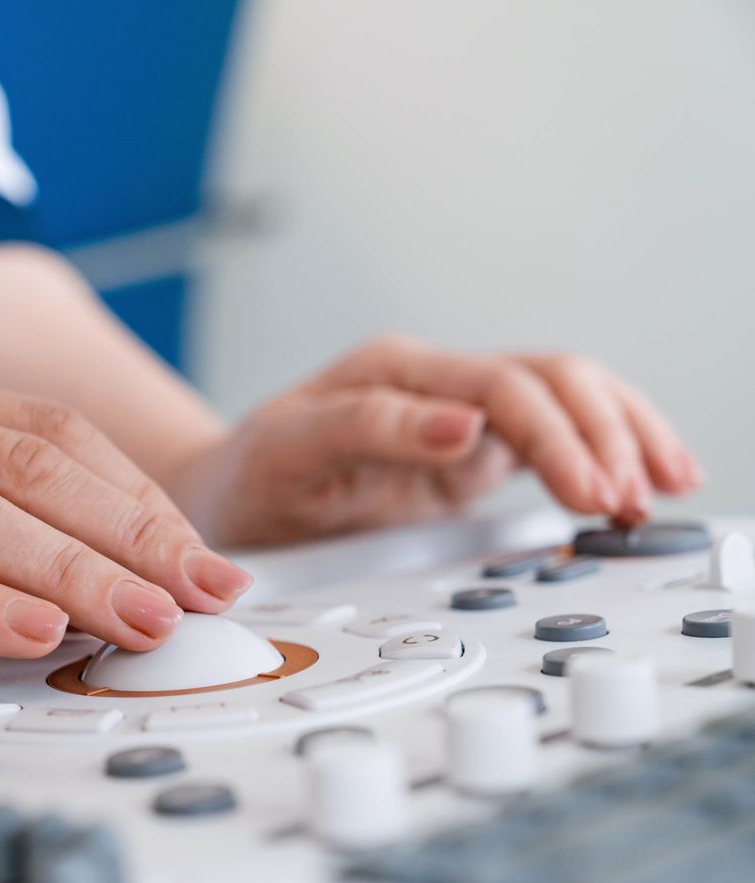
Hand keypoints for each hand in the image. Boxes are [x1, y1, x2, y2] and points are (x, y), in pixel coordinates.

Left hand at [174, 335, 703, 545]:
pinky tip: (639, 481)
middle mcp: (434, 384)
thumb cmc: (249, 474)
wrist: (227, 497)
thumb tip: (464, 427)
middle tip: (628, 501)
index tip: (583, 488)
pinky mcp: (469, 453)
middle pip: (551, 383)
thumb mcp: (288, 454)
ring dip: (622, 436)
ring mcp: (458, 416)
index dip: (551, 438)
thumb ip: (370, 432)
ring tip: (663, 486)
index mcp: (392, 373)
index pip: (500, 388)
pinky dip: (603, 452)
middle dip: (603, 436)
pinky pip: (555, 436)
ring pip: (567, 398)